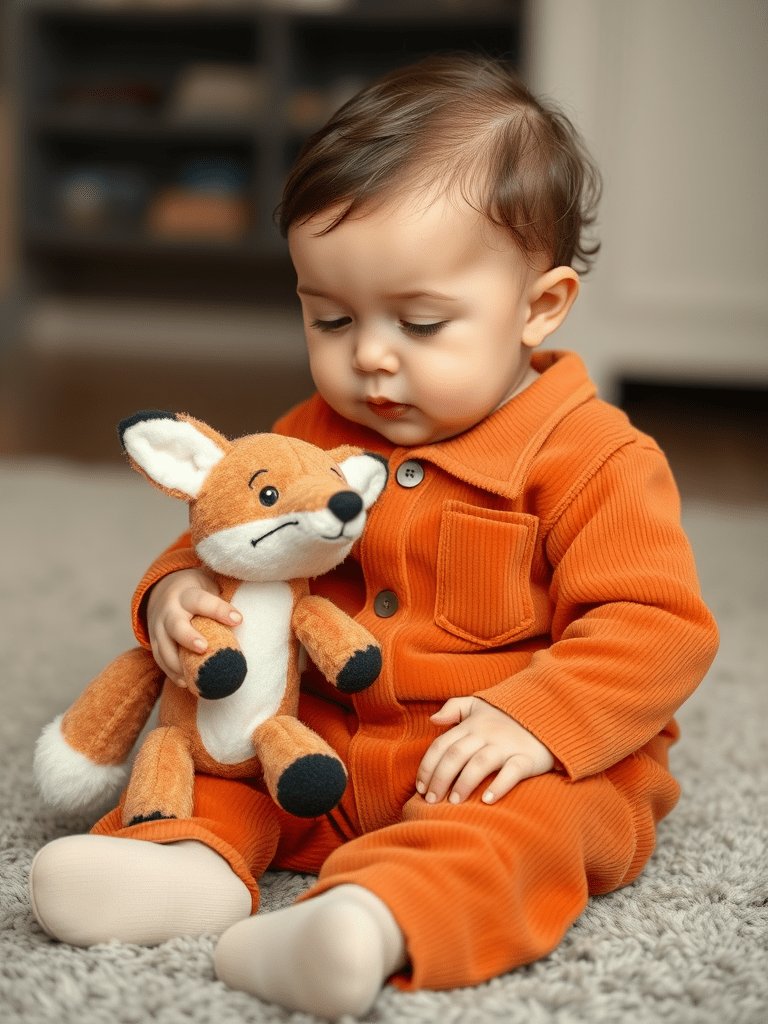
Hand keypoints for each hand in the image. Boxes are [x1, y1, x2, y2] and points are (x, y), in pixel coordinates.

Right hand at [146, 568, 240, 685]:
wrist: (163, 588)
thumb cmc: (196, 592)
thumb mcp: (208, 588)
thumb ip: (221, 604)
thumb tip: (247, 625)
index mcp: (187, 594)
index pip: (203, 601)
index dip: (220, 610)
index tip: (238, 619)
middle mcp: (170, 610)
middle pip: (176, 624)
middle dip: (188, 637)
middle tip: (203, 648)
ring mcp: (158, 626)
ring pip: (164, 646)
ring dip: (177, 663)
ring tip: (192, 677)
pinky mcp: (154, 640)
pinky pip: (159, 657)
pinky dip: (171, 671)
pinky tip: (185, 682)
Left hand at [416, 697, 554, 804]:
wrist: (548, 714)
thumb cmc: (507, 715)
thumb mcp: (479, 704)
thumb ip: (454, 707)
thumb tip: (433, 720)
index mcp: (471, 724)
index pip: (442, 745)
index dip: (428, 766)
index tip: (420, 788)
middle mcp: (486, 734)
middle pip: (456, 755)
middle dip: (440, 778)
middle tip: (431, 801)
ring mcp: (507, 745)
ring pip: (479, 763)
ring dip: (464, 783)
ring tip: (454, 802)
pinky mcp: (527, 757)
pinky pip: (512, 771)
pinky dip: (499, 785)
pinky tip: (487, 800)